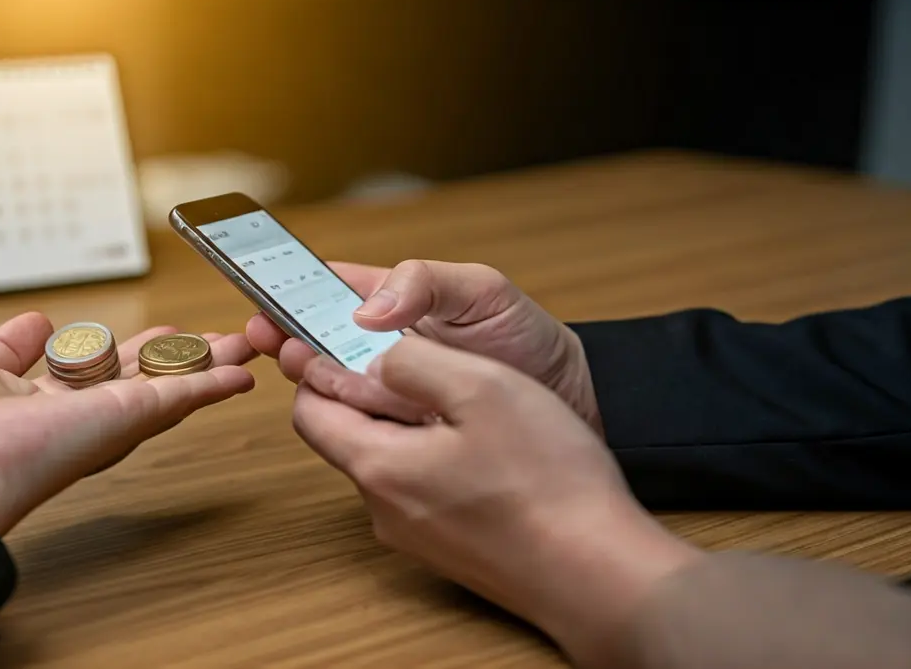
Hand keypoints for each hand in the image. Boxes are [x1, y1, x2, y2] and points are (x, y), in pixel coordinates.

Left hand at [0, 312, 256, 535]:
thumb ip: (9, 347)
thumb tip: (36, 321)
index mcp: (48, 405)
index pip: (104, 374)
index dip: (135, 353)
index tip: (160, 334)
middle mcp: (86, 416)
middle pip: (149, 379)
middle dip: (186, 357)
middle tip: (221, 340)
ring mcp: (112, 419)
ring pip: (174, 385)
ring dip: (213, 364)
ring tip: (246, 346)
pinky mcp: (131, 417)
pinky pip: (183, 395)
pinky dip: (216, 383)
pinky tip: (242, 373)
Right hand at [245, 260, 601, 432]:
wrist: (575, 404)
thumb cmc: (528, 338)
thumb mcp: (482, 291)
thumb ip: (426, 282)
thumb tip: (366, 310)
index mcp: (390, 303)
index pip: (322, 294)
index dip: (286, 299)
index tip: (263, 311)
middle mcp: (379, 350)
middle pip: (314, 346)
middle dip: (292, 347)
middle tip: (285, 350)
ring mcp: (389, 395)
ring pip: (334, 391)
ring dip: (323, 385)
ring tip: (321, 376)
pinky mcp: (402, 438)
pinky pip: (364, 432)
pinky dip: (357, 424)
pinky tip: (360, 416)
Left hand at [291, 336, 699, 664]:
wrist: (600, 576)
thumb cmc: (548, 483)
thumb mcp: (480, 387)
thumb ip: (411, 361)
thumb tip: (371, 355)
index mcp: (378, 468)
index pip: (309, 411)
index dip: (322, 366)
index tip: (348, 336)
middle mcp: (384, 511)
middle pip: (348, 437)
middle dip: (368, 391)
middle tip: (413, 358)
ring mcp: (416, 536)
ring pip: (389, 462)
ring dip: (409, 424)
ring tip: (459, 398)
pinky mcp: (449, 549)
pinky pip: (423, 490)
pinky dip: (436, 456)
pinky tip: (484, 444)